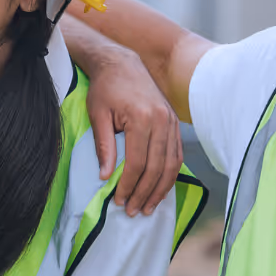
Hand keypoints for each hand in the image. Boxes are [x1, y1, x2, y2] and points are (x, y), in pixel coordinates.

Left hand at [83, 44, 181, 214]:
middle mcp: (163, 121)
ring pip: (172, 164)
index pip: (137, 163)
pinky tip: (160, 188)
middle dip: (145, 193)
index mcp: (143, 118)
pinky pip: (177, 154)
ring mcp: (172, 122)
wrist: (122, 63)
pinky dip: (170, 174)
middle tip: (133, 211)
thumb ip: (104, 146)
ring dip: (161, 189)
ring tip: (148, 207)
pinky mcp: (175, 123)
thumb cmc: (105, 89)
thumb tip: (105, 177)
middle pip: (157, 167)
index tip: (119, 201)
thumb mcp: (98, 115)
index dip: (129, 185)